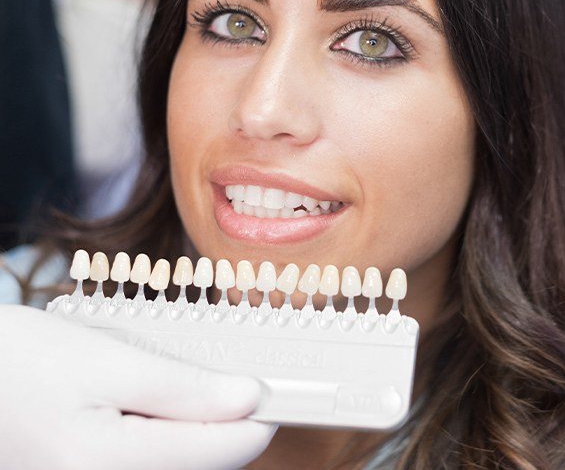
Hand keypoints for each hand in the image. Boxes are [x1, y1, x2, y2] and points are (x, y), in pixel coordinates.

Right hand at [0, 305, 274, 469]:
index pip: (224, 451)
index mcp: (111, 466)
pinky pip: (153, 464)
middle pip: (205, 464)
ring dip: (199, 427)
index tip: (282, 384)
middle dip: (228, 419)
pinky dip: (171, 434)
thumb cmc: (22, 362)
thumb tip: (248, 398)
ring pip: (181, 465)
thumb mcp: (107, 362)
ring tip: (193, 383)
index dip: (260, 415)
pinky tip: (160, 403)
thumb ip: (181, 388)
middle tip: (236, 372)